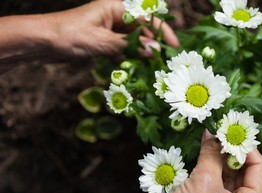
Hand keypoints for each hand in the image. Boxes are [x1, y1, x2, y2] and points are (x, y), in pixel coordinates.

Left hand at [48, 0, 178, 57]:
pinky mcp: (103, 42)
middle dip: (153, 45)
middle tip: (164, 62)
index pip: (147, 18)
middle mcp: (115, 17)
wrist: (42, 42)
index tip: (174, 47)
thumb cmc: (69, 34)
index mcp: (116, 8)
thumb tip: (155, 51)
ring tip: (152, 68)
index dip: (162, 31)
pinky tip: (133, 69)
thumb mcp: (102, 41)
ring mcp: (109, 30)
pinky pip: (123, 49)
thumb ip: (130, 46)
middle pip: (142, 30)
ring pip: (133, 41)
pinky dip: (129, 58)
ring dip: (142, 54)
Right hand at [144, 130, 261, 192]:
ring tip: (213, 140)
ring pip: (234, 176)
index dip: (245, 148)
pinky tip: (208, 153)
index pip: (259, 168)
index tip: (232, 132)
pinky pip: (223, 184)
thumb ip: (212, 153)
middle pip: (247, 172)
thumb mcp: (203, 180)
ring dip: (223, 158)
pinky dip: (216, 168)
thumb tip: (213, 132)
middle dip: (233, 152)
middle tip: (221, 133)